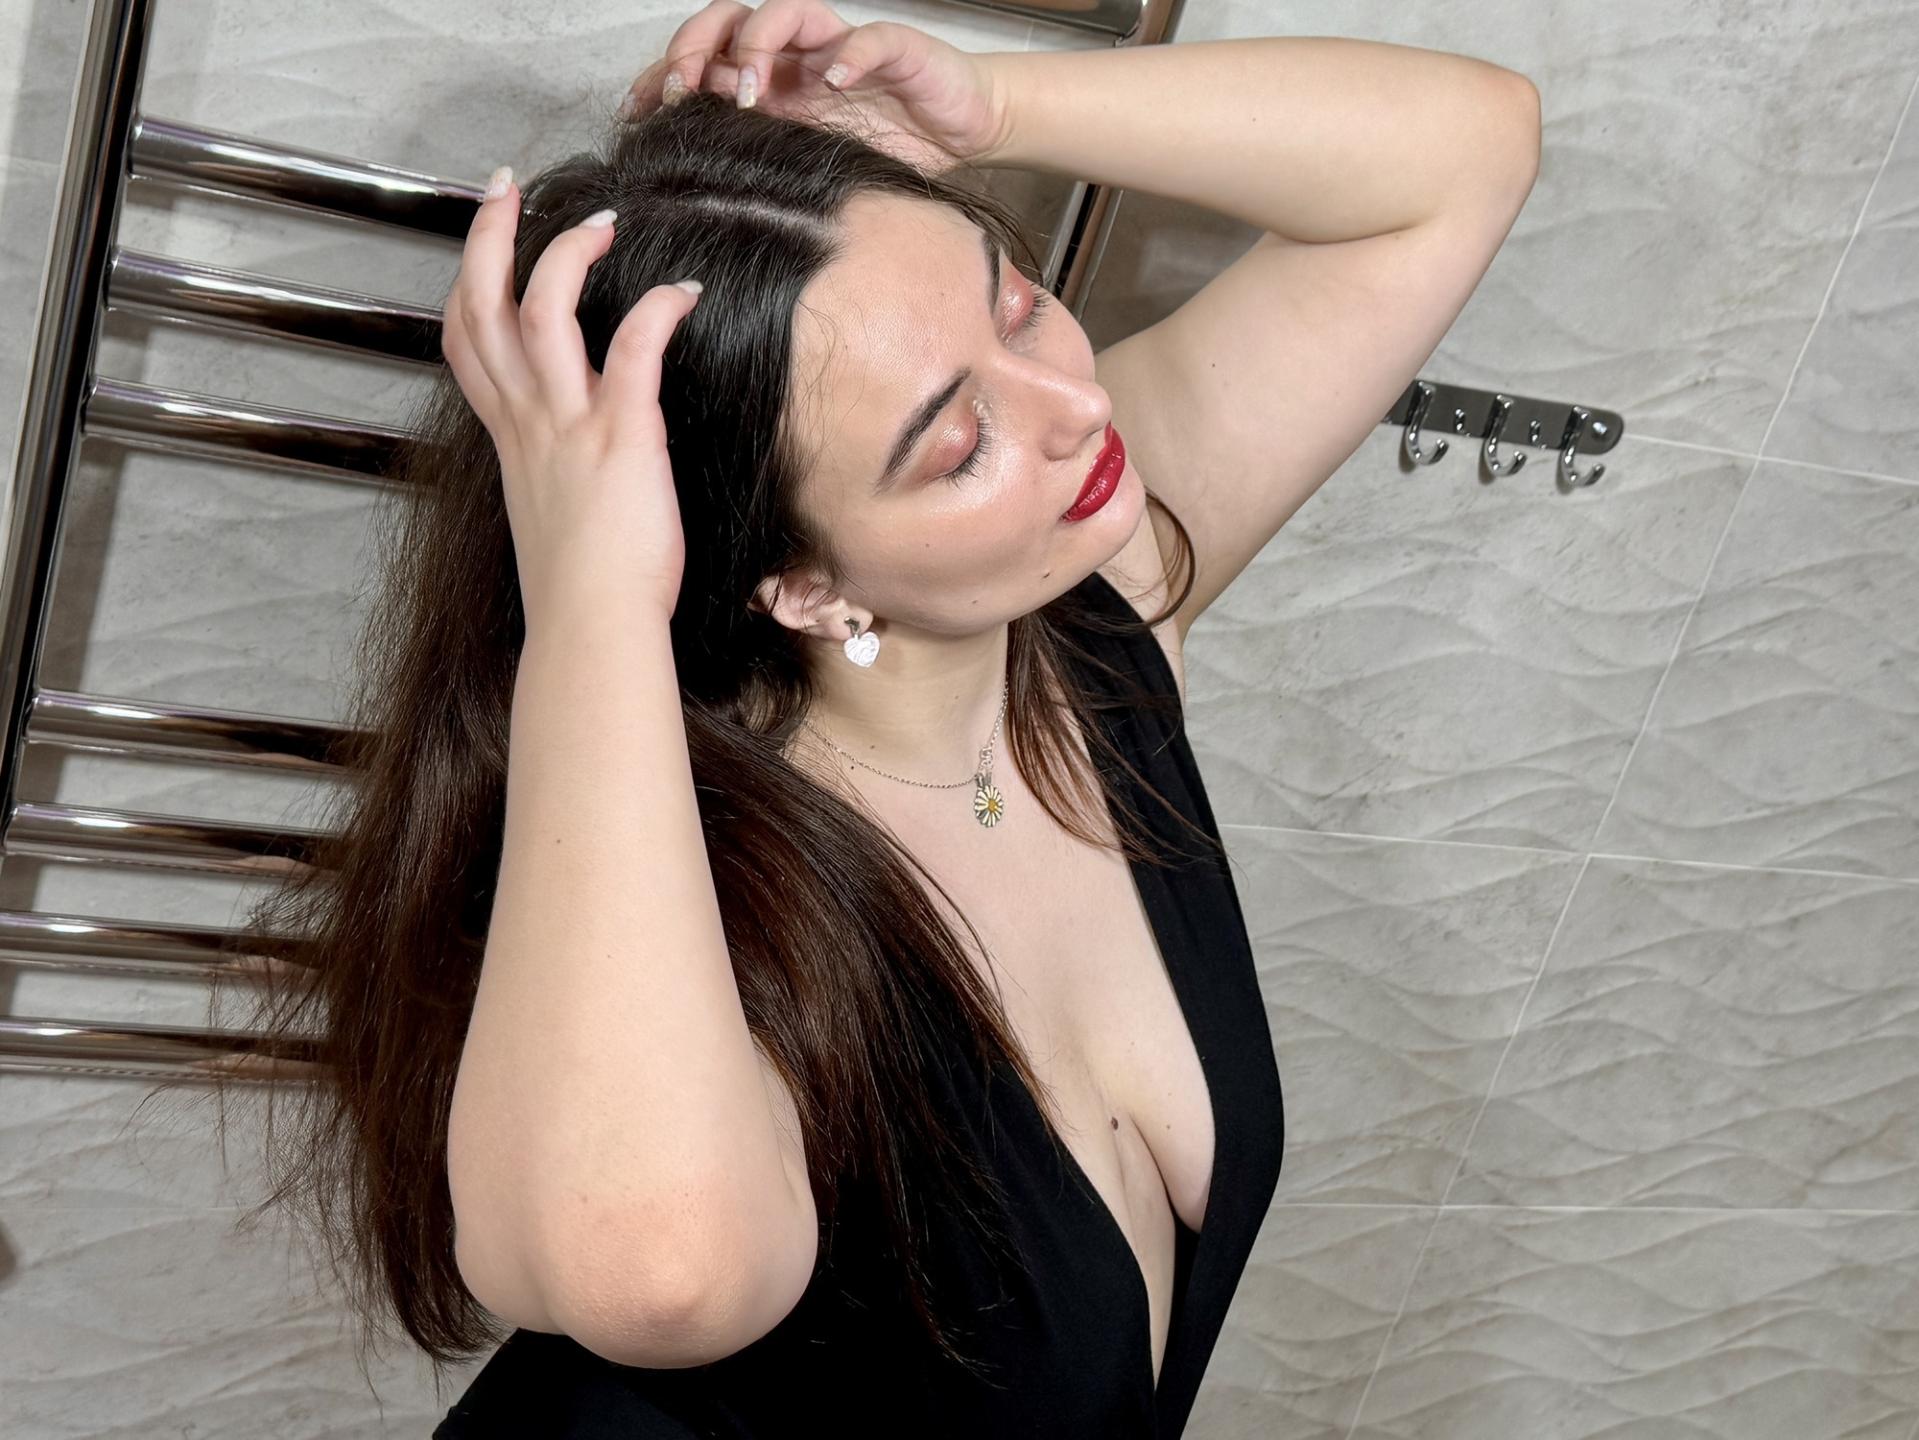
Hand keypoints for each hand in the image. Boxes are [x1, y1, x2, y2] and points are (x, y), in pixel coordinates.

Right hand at [440, 173, 703, 628]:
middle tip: (504, 187)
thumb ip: (561, 471)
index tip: (484, 240)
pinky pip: (634, 348)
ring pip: (542, 310)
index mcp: (512, 439)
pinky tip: (684, 293)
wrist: (590, 629)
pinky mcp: (623, 435)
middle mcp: (529, 422)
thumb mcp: (555, 515)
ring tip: (603, 224)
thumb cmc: (582, 590)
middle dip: (487, 237)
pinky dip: (657, 309)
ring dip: (568, 254)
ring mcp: (570, 425)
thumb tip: (585, 458)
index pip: (466, 344)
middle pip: (482, 306)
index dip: (467, 282)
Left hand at [618, 0, 1010, 174]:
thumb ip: (757, 162)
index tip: (639, 111)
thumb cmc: (884, 148)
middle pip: (727, 21)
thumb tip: (686, 188)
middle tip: (684, 90)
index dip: (664, 75)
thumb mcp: (807, 166)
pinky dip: (848, 55)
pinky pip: (864, 38)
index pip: (701, 59)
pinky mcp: (891, 49)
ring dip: (755, 45)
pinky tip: (836, 82)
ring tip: (750, 90)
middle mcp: (796, 57)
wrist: (960, 129)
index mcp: (769, 83)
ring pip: (782, 13)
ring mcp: (838, 46)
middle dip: (695, 48)